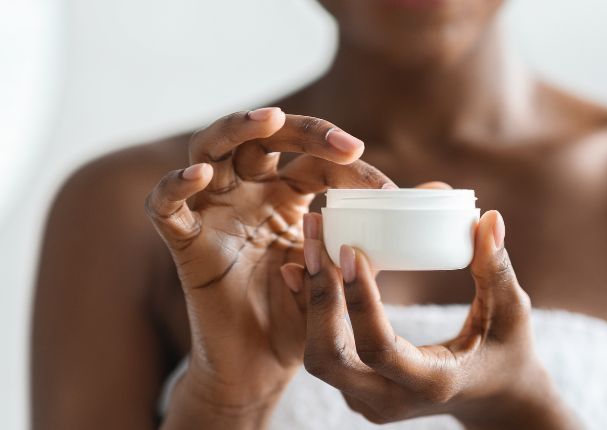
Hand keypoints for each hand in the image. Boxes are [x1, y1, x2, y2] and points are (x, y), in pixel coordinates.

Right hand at [145, 108, 393, 413]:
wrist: (266, 366)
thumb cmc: (304, 315)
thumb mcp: (349, 269)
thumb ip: (384, 232)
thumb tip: (441, 194)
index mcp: (286, 196)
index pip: (312, 161)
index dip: (347, 165)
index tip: (387, 189)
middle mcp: (248, 195)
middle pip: (261, 138)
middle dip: (299, 128)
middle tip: (341, 142)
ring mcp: (215, 213)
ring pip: (209, 150)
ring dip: (235, 129)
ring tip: (266, 120)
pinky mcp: (186, 243)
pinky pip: (166, 206)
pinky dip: (175, 186)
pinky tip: (201, 175)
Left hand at [280, 211, 576, 428]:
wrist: (494, 398)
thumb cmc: (507, 351)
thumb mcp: (512, 312)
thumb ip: (497, 269)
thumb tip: (489, 219)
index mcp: (431, 383)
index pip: (379, 348)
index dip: (360, 301)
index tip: (350, 251)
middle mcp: (390, 400)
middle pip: (329, 358)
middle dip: (317, 296)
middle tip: (315, 238)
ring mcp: (368, 400)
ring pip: (317, 356)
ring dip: (309, 299)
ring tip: (308, 243)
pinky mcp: (357, 389)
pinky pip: (322, 351)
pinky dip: (311, 310)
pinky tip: (303, 267)